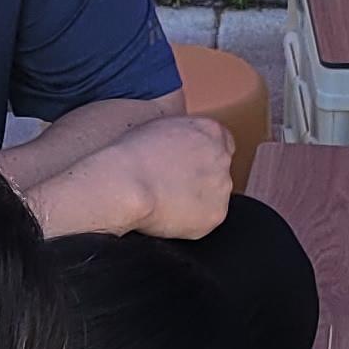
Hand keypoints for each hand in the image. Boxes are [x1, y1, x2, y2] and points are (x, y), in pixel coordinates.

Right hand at [41, 113, 232, 239]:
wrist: (126, 185)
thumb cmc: (131, 155)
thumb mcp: (158, 127)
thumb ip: (180, 134)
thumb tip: (179, 146)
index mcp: (209, 131)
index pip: (223, 143)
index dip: (204, 156)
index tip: (190, 165)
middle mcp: (222, 158)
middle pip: (219, 171)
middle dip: (201, 178)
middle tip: (173, 186)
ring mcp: (221, 188)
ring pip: (214, 196)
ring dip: (196, 200)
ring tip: (166, 201)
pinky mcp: (215, 216)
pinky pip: (205, 220)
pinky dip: (190, 222)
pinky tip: (168, 215)